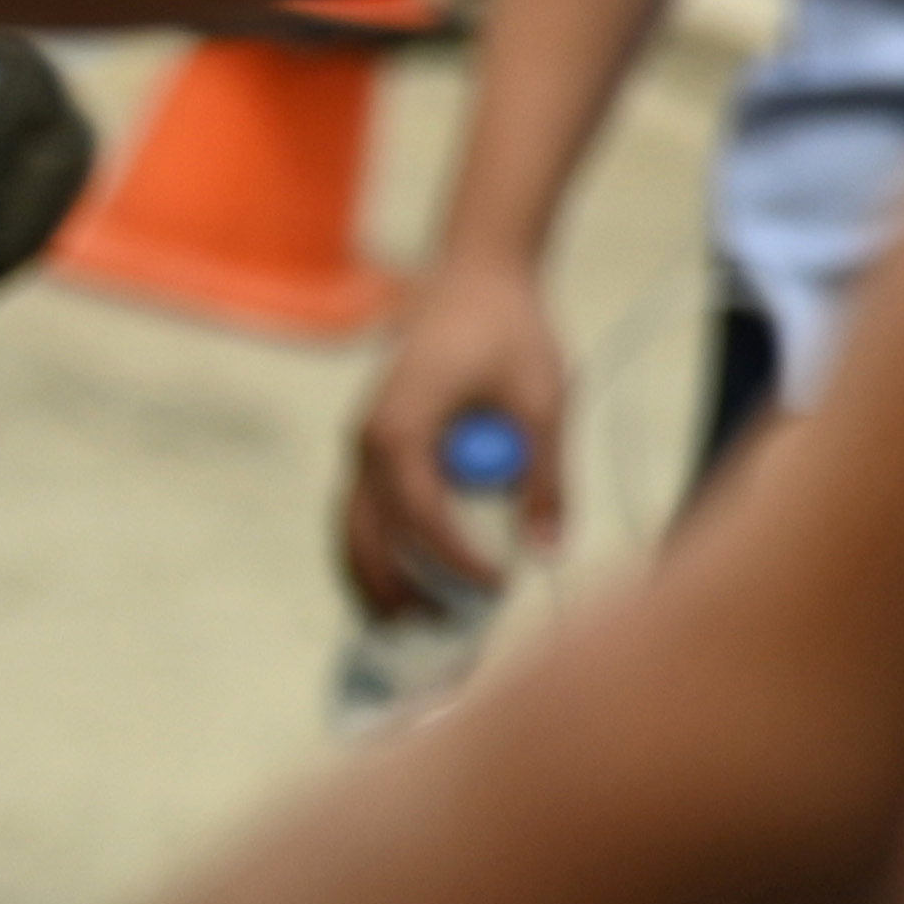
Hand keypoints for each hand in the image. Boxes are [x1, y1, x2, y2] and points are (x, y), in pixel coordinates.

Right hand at [339, 256, 572, 613]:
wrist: (477, 275)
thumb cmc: (510, 329)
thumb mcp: (543, 401)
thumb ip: (545, 477)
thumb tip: (549, 550)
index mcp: (399, 429)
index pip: (423, 518)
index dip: (458, 563)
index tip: (500, 588)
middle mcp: (366, 440)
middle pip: (368, 538)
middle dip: (401, 590)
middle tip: (444, 628)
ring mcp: (363, 442)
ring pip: (354, 529)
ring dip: (379, 578)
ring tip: (413, 624)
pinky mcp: (375, 441)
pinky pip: (364, 509)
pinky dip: (377, 548)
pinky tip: (402, 583)